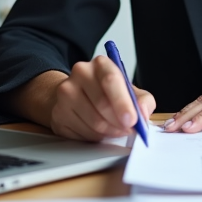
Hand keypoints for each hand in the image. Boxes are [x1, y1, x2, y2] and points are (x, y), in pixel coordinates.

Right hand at [33, 57, 156, 142]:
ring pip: (93, 122)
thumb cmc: (107, 93)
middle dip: (119, 122)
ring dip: (109, 132)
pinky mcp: (58, 113)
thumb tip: (143, 113)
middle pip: (102, 103)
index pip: (111, 80)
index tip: (132, 120)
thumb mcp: (130, 91)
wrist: (78, 95)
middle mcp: (81, 73)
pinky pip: (82, 133)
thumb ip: (143, 101)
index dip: (123, 103)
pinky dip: (96, 137)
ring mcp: (66, 92)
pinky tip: (98, 131)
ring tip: (115, 129)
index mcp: (101, 64)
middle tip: (128, 129)